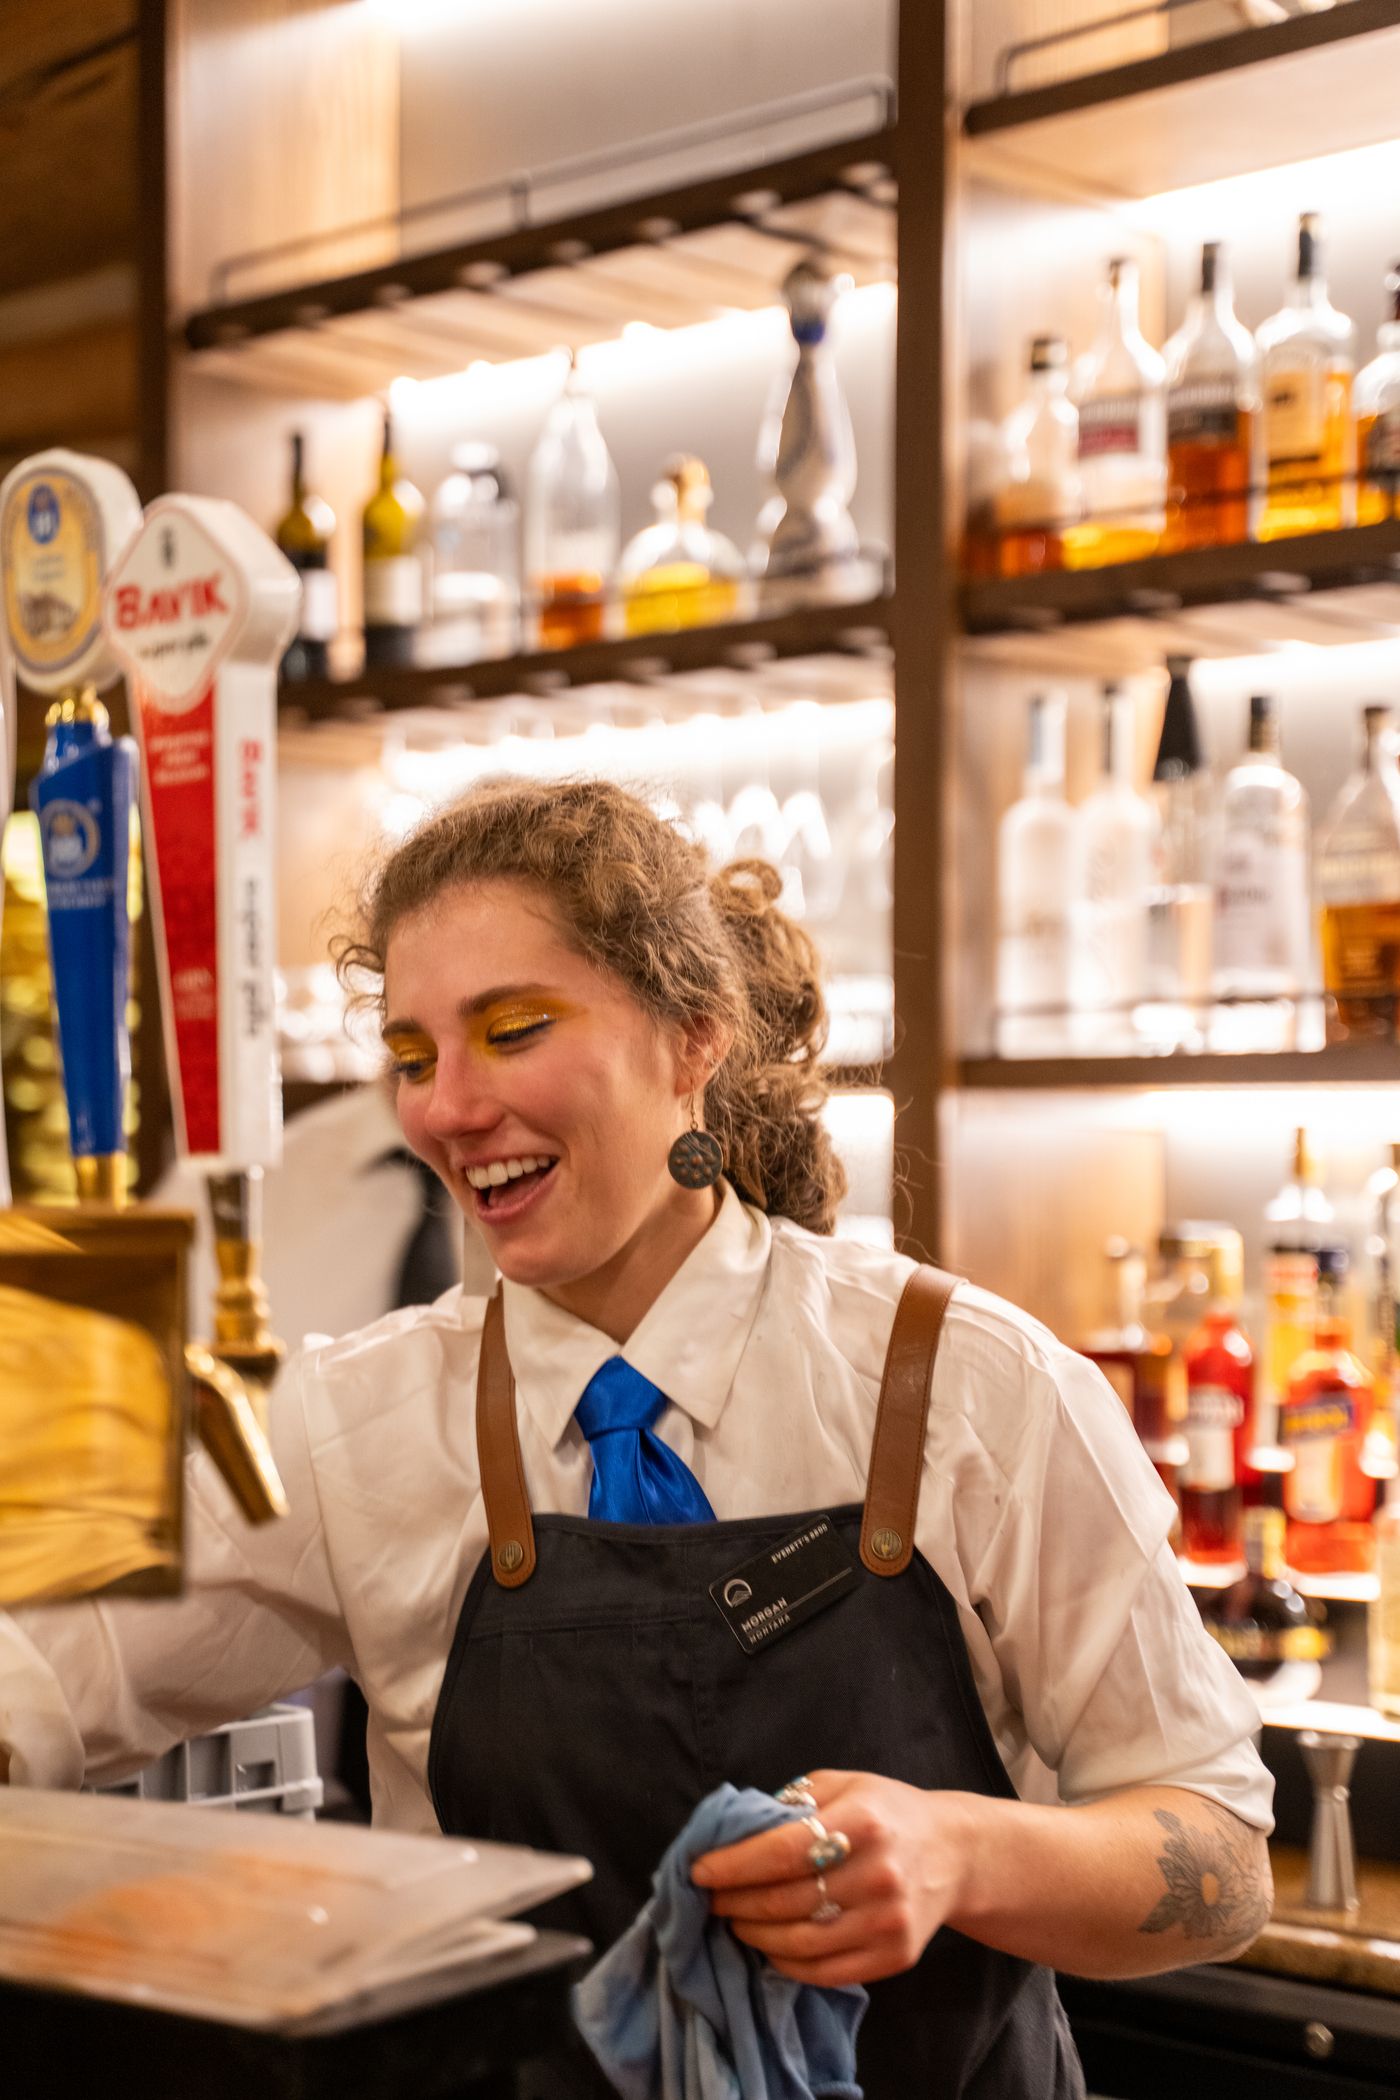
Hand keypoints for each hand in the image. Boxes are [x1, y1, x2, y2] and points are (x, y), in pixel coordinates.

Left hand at [690, 1770, 975, 1985]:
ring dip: (755, 1935)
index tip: (698, 1870)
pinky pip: (825, 1971)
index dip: (734, 1864)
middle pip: (787, 1899)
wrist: (954, 1854)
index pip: (783, 1850)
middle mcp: (879, 1872)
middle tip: (710, 1898)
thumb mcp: (844, 1785)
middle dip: (736, 1901)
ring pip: (801, 1941)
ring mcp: (889, 1920)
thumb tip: (734, 1832)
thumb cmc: (886, 1812)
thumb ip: (793, 1804)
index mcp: (863, 1820)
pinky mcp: (895, 1956)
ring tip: (735, 1921)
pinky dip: (786, 1963)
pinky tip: (769, 1946)